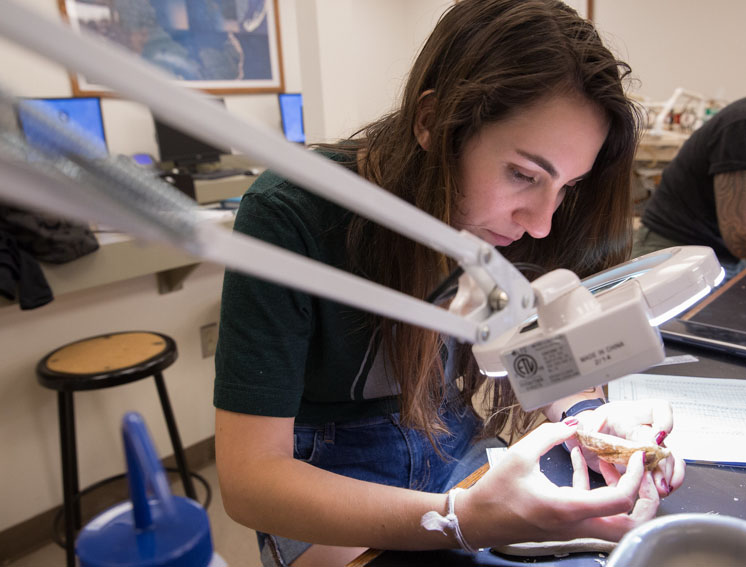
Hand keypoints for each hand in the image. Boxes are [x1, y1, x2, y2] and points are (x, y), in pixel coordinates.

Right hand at [457, 421, 658, 547]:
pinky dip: (594, 486)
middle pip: (630, 525)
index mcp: (567, 508)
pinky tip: (577, 459)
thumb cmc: (495, 493)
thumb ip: (549, 435)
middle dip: (644, 499)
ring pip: (615, 520)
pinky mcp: (565, 524)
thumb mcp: (519, 456)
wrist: (478, 520)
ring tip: (606, 460)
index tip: (636, 457)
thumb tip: (573, 424)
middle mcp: (575, 524)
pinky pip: (592, 510)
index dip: (636, 478)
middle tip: (638, 472)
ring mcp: (572, 528)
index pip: (621, 501)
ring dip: (620, 492)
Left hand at [570, 399, 685, 497]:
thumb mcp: (583, 425)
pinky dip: (668, 479)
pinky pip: (668, 469)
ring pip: (671, 457)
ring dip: (668, 474)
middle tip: (658, 479)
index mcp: (629, 414)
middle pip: (666, 441)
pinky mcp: (650, 461)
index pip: (659, 409)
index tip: (656, 439)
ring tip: (661, 488)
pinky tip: (663, 489)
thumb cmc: (588, 427)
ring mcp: (650, 445)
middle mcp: (645, 428)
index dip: (663, 422)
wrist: (588, 439)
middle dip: (664, 461)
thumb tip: (575, 426)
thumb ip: (581, 426)